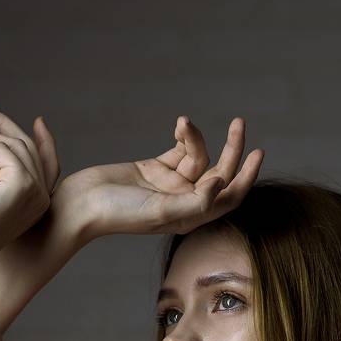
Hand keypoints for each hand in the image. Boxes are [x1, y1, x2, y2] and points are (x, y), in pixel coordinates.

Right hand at [62, 115, 264, 240]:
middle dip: (231, 149)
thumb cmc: (118, 213)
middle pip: (219, 174)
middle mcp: (184, 202)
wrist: (82, 204)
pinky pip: (179, 149)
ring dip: (195, 138)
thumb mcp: (161, 210)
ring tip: (183, 125)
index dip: (247, 177)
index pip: (229, 197)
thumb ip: (195, 200)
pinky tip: (179, 125)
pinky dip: (183, 136)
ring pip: (197, 157)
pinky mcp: (155, 169)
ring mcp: (170, 185)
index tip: (258, 152)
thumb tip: (222, 182)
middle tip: (238, 123)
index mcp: (191, 217)